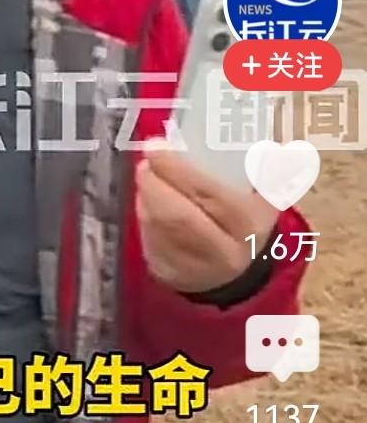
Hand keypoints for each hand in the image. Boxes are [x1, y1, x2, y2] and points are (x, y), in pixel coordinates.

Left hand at [137, 142, 275, 293]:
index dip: (179, 171)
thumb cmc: (244, 224)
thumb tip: (278, 148)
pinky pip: (147, 241)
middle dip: (154, 183)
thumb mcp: (266, 200)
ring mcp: (191, 268)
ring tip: (147, 174)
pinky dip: (144, 215)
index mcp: (248, 227)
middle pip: (176, 215)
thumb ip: (270, 172)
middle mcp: (220, 252)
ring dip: (146, 196)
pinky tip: (147, 199)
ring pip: (157, 227)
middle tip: (146, 159)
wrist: (232, 275)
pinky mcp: (166, 274)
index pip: (209, 197)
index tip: (157, 146)